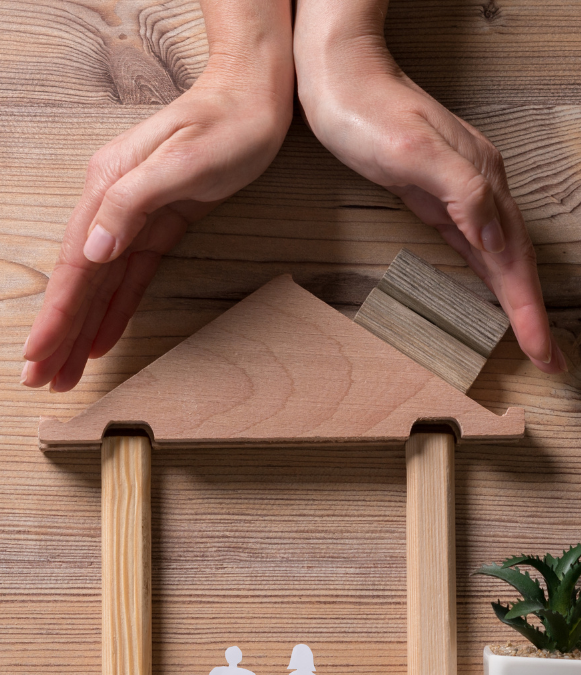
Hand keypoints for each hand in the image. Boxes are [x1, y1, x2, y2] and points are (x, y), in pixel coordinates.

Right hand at [22, 3, 292, 391]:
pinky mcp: (159, 225)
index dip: (56, 316)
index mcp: (107, 188)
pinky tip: (102, 336)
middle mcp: (112, 204)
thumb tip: (94, 249)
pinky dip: (115, 310)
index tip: (37, 356)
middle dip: (58, 333)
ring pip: (102, 285)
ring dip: (81, 329)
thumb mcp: (180, 161)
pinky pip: (130, 277)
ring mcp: (133, 216)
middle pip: (80, 282)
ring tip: (64, 369)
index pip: (76, 265)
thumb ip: (130, 203)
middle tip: (40, 378)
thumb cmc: (223, 124)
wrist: (253, 100)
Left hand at [294, 0, 566, 373]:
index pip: (513, 261)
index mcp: (480, 181)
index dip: (529, 311)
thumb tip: (494, 237)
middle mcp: (480, 186)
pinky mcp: (438, 194)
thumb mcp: (412, 153)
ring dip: (517, 298)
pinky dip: (492, 274)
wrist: (340, 74)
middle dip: (533, 314)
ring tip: (531, 334)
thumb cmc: (367, 112)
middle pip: (517, 262)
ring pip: (501, 254)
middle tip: (549, 359)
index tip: (544, 353)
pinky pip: (477, 244)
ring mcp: (460, 190)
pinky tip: (494, 287)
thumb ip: (461, 192)